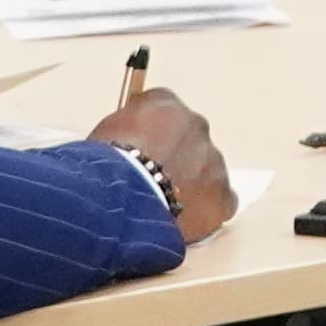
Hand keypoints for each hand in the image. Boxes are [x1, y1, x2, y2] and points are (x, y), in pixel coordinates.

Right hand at [99, 88, 230, 235]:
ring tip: (163, 205)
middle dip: (175, 158)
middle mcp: (196, 126)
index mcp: (166, 105)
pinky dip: (206, 211)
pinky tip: (184, 221)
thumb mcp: (105, 131)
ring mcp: (213, 161)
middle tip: (152, 181)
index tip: (141, 151)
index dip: (152, 134)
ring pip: (207, 171)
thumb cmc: (103, 163)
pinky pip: (221, 202)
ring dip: (190, 183)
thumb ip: (127, 128)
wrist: (120, 197)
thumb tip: (130, 141)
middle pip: (190, 141)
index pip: (165, 111)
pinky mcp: (222, 196)